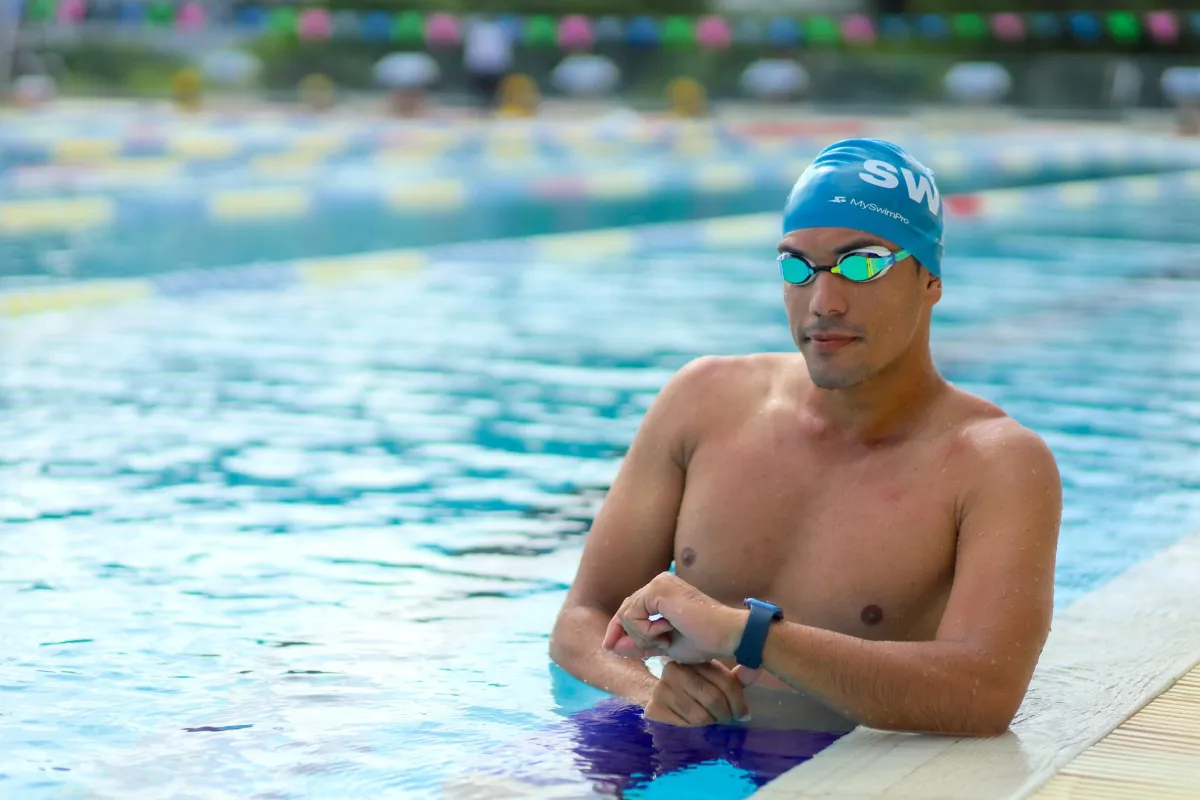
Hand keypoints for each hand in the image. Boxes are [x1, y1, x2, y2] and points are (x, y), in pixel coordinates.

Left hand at [601, 572, 747, 664]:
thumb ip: (640, 644)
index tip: (611, 648)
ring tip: (667, 639)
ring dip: (642, 636)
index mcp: (662, 592)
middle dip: (625, 636)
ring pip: (626, 615)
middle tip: (648, 648)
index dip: (618, 630)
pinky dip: (645, 632)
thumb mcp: (666, 645)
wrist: (728, 635)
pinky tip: (667, 632)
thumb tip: (611, 646)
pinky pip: (632, 616)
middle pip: (624, 611)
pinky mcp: (658, 589)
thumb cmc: (705, 641)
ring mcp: (658, 583)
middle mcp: (659, 583)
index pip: (629, 610)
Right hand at [643, 661, 755, 725]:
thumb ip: (735, 677)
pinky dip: (695, 728)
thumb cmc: (692, 687)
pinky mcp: (655, 708)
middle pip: (713, 699)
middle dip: (725, 714)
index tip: (744, 714)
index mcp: (694, 660)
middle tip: (727, 719)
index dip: (738, 702)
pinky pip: (686, 725)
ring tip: (711, 720)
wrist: (656, 694)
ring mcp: (662, 689)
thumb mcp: (712, 677)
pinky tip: (695, 723)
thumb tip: (755, 671)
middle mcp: (675, 670)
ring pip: (700, 715)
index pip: (724, 682)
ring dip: (711, 722)